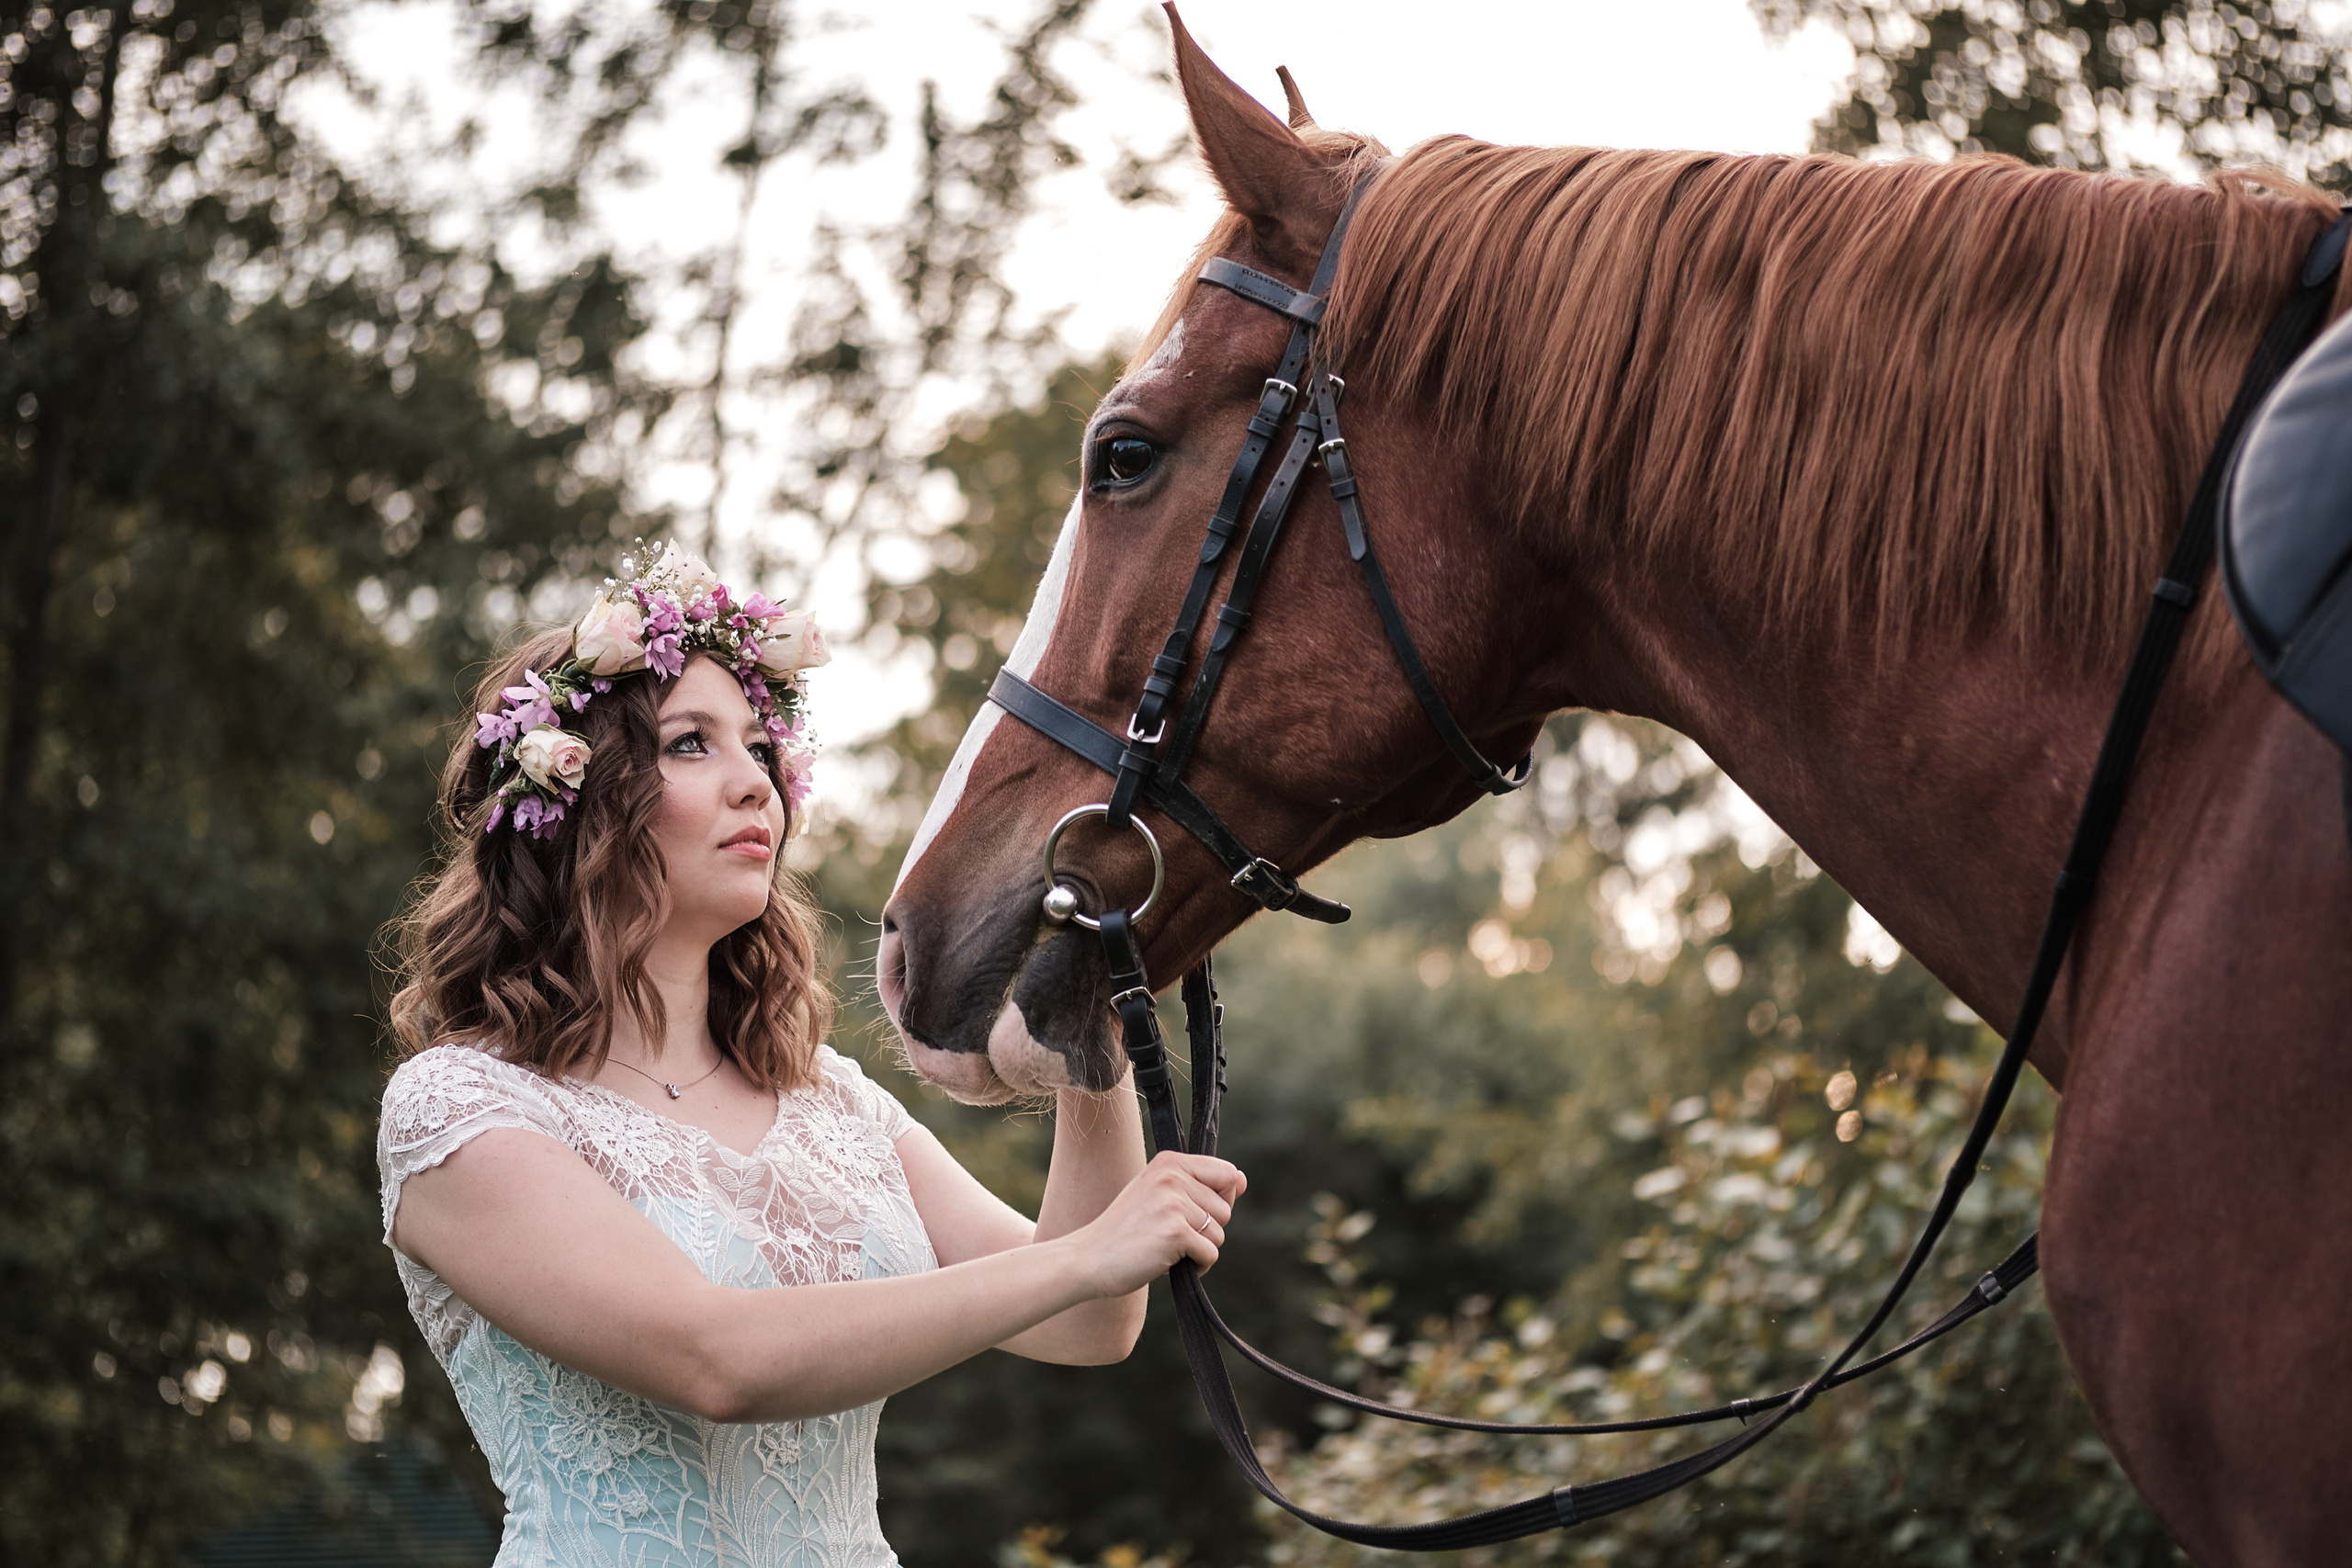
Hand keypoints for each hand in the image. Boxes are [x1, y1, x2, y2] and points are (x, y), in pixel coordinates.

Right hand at [1072, 1151, 1246, 1296]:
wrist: (1089, 1258)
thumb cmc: (1126, 1230)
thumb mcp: (1157, 1193)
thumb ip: (1197, 1184)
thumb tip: (1241, 1180)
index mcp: (1169, 1161)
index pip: (1227, 1172)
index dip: (1220, 1199)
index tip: (1192, 1213)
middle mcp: (1172, 1176)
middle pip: (1225, 1208)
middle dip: (1206, 1229)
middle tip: (1170, 1234)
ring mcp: (1174, 1203)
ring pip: (1219, 1233)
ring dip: (1199, 1249)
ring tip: (1167, 1248)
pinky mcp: (1176, 1233)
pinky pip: (1211, 1253)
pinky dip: (1197, 1267)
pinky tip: (1169, 1262)